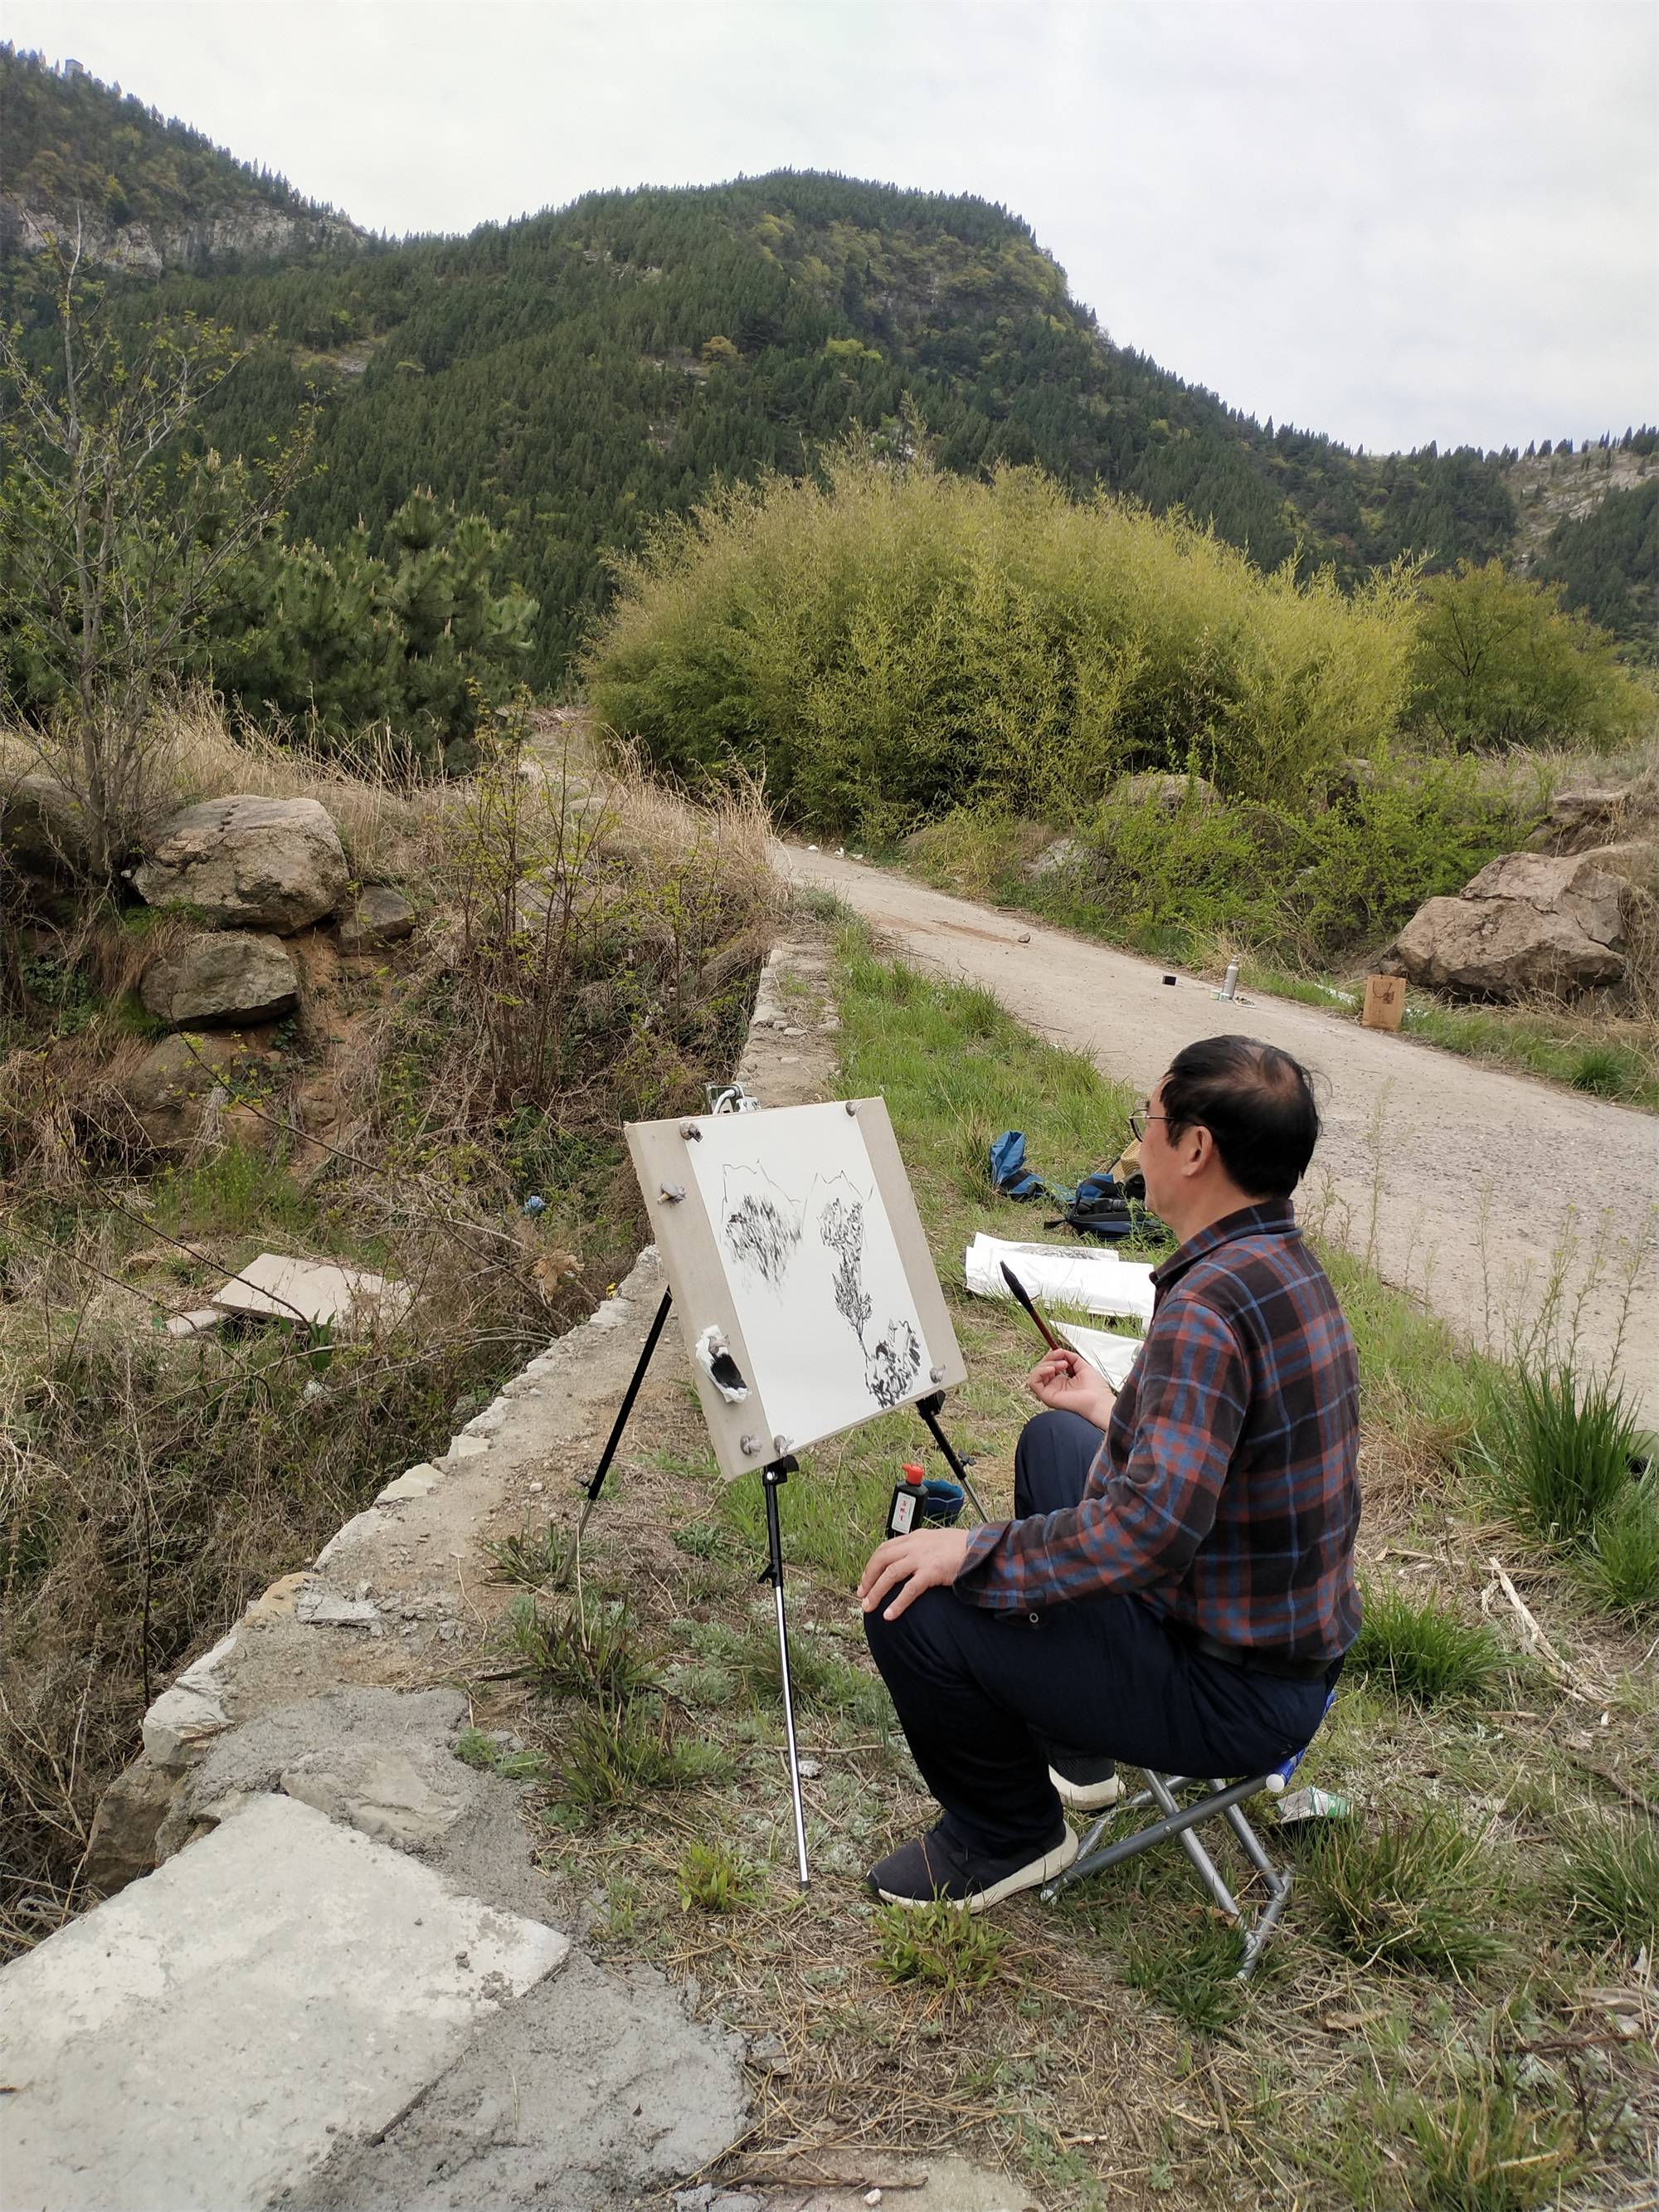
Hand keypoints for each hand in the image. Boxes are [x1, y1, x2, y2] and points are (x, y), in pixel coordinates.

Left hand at [857, 1526, 972, 1620]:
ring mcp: (922, 1558)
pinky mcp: (932, 1572)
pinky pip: (909, 1590)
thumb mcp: (938, 1540)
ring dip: (876, 1592)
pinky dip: (897, 1603)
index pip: (885, 1549)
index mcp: (915, 1537)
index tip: (866, 1580)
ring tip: (869, 1607)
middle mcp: (915, 1545)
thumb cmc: (964, 1547)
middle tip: (862, 1595)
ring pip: (890, 1574)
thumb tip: (911, 1560)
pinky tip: (890, 1615)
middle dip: (868, 1578)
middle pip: (881, 1560)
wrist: (982, 1548)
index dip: (872, 1565)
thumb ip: (923, 1547)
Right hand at [1026, 1348, 1115, 1428]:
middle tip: (1061, 1356)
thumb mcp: (1083, 1366)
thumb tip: (1060, 1351)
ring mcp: (1050, 1391)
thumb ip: (1071, 1357)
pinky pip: (1033, 1382)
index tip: (1061, 1352)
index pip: (1049, 1365)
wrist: (1099, 1402)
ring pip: (1036, 1373)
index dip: (1052, 1356)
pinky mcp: (1046, 1396)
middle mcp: (1054, 1387)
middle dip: (1050, 1358)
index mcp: (1063, 1381)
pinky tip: (1052, 1369)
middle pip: (1041, 1368)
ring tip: (1061, 1365)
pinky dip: (1039, 1372)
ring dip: (1046, 1364)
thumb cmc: (1096, 1390)